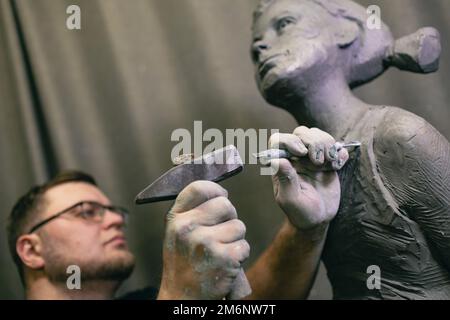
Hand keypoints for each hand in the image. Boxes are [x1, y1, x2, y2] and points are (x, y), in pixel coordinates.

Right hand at [158, 181, 249, 299]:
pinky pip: (244, 246)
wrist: (182, 297)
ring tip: (219, 252)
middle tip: (219, 234)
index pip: (199, 188)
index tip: (220, 196)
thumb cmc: (184, 262)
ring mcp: (206, 243)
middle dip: (229, 218)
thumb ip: (192, 211)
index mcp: (175, 219)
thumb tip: (221, 192)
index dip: (215, 190)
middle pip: (226, 205)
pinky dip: (239, 255)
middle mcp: (188, 228)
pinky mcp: (224, 259)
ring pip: (238, 226)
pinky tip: (225, 264)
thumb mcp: (176, 233)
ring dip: (234, 239)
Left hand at [269, 127, 348, 229]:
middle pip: (301, 132)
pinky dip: (340, 153)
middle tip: (318, 162)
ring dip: (326, 145)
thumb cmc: (299, 211)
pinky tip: (337, 167)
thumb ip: (285, 178)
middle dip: (313, 142)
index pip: (279, 140)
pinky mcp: (329, 161)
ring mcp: (312, 157)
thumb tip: (276, 160)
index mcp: (282, 164)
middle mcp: (295, 157)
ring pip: (318, 135)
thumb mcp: (290, 199)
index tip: (301, 152)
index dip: (290, 140)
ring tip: (328, 164)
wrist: (318, 218)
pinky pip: (336, 146)